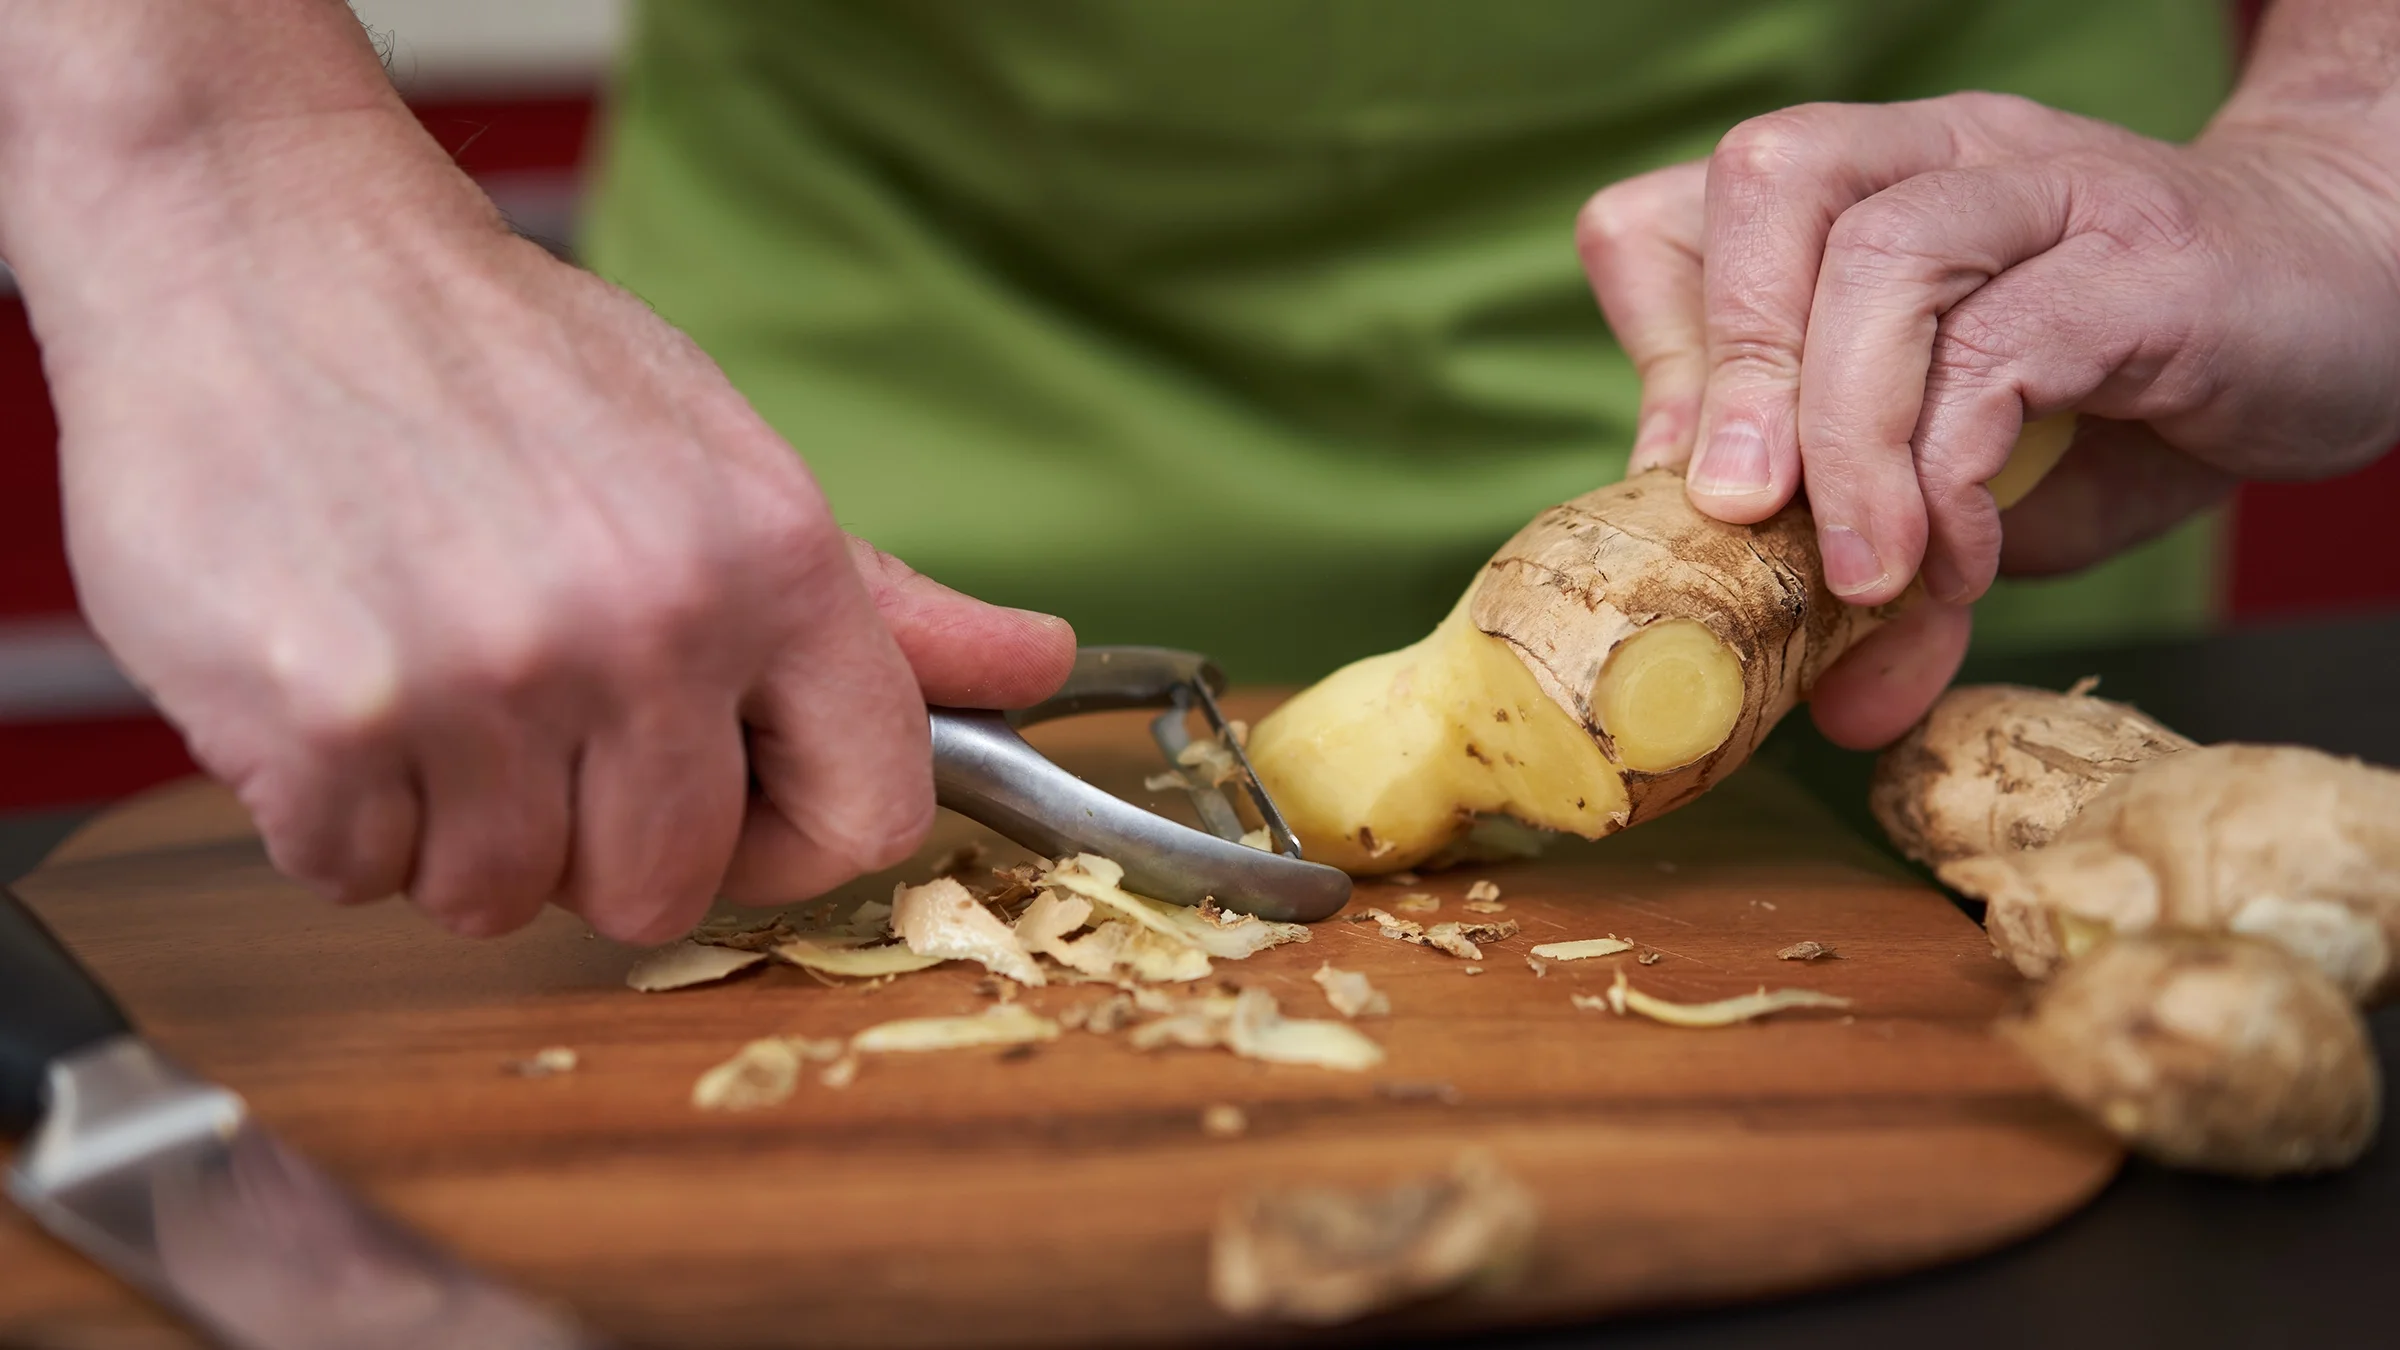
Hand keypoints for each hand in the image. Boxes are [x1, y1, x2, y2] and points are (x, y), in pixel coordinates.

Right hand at [31, 121, 1072, 943]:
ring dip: (457, 829)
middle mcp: (647, 626)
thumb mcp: (719, 451)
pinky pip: (355, 874)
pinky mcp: (326, 722)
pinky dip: (337, 815)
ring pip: (500, 899)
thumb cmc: (500, 359)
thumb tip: (1037, 665)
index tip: (730, 812)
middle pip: (668, 887)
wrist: (262, 249)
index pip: (871, 814)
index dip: (793, 842)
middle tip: (538, 728)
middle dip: (599, 843)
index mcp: (772, 561)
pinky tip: (341, 687)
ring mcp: (485, 680)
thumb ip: (879, 599)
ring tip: (431, 685)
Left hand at [1575, 91, 2399, 745]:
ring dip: (1837, 429)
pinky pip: (2004, 344)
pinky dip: (1953, 468)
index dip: (1658, 346)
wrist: (2361, 295)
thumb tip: (1835, 704)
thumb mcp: (1986, 484)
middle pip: (1767, 186)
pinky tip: (1963, 557)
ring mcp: (2045, 192)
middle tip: (1737, 518)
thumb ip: (1897, 569)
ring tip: (1857, 572)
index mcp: (1864, 195)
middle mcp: (1941, 162)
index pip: (1678, 212)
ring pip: (1876, 255)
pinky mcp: (2142, 261)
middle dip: (1727, 365)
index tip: (1681, 482)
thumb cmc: (2148, 381)